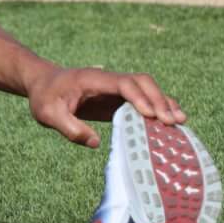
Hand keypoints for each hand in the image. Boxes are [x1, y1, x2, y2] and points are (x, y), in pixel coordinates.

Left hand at [26, 64, 184, 147]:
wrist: (43, 84)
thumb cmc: (44, 98)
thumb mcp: (47, 114)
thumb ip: (69, 127)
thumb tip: (95, 143)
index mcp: (92, 79)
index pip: (122, 83)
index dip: (138, 97)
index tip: (150, 114)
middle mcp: (108, 80)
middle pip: (142, 82)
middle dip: (158, 99)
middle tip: (171, 122)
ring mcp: (115, 89)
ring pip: (147, 89)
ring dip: (163, 103)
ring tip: (180, 122)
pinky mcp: (118, 99)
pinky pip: (142, 100)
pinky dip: (157, 109)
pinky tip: (170, 124)